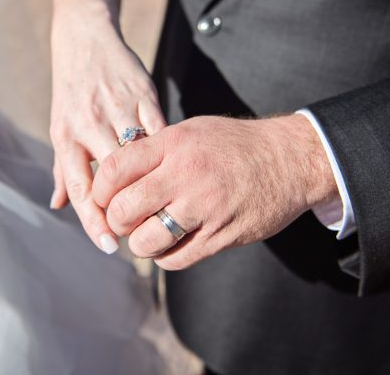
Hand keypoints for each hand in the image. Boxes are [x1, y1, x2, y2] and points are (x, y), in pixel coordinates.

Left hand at [49, 1, 165, 253]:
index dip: (93, 220)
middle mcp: (89, 123)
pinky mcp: (144, 94)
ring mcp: (118, 107)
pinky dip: (166, 153)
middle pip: (111, 176)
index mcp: (65, 135)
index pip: (80, 187)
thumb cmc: (71, 91)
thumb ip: (62, 168)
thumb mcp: (61, 126)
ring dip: (149, 184)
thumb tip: (57, 205)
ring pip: (138, 155)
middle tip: (139, 235)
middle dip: (125, 208)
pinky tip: (176, 171)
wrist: (85, 38)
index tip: (107, 245)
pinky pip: (159, 130)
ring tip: (160, 210)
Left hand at [92, 114, 338, 268]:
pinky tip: (170, 243)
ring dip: (139, 243)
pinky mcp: (221, 235)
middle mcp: (186, 175)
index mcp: (174, 144)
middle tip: (123, 219)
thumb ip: (155, 149)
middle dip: (116, 220)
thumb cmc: (235, 144)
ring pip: (146, 241)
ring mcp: (205, 208)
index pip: (115, 171)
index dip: (99, 190)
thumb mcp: (192, 131)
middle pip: (124, 210)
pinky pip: (176, 259)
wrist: (290, 160)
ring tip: (146, 234)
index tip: (102, 196)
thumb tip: (114, 173)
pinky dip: (165, 256)